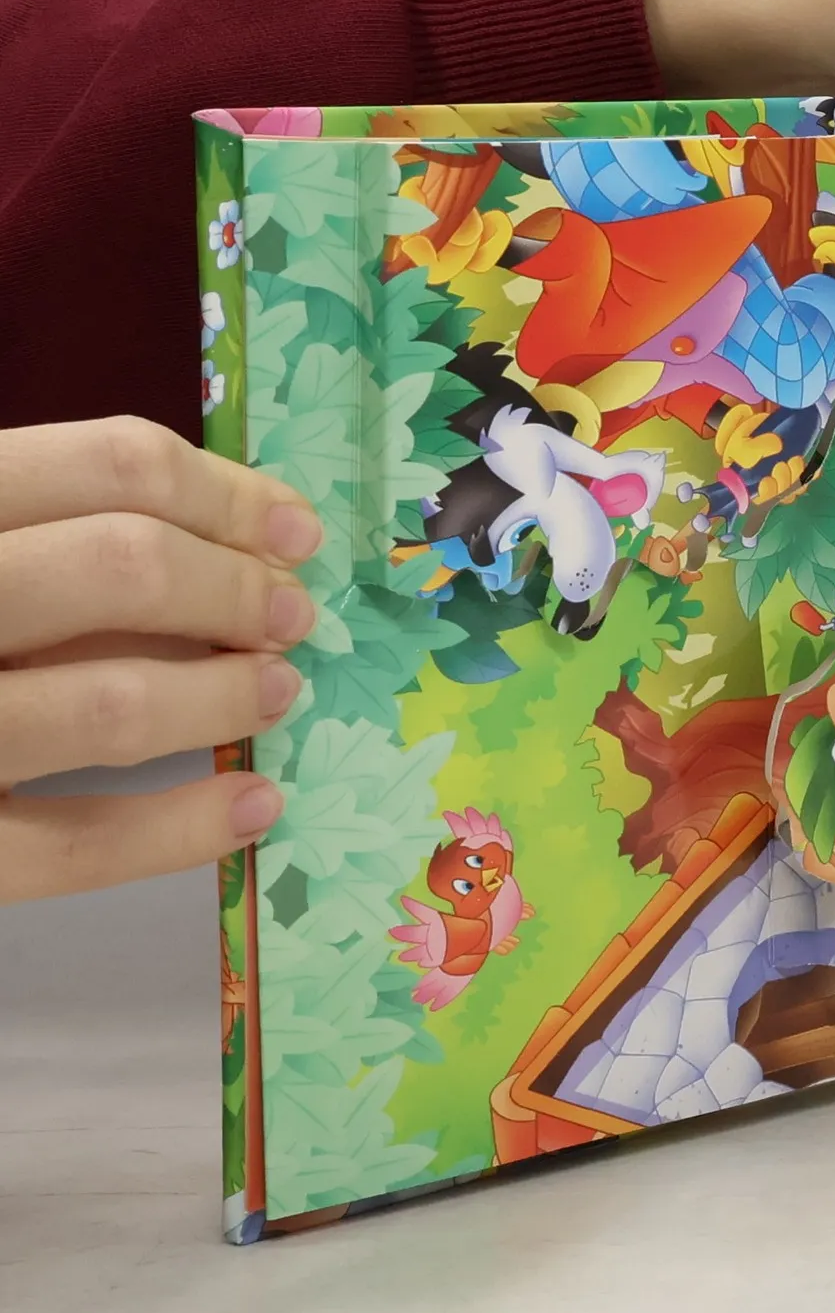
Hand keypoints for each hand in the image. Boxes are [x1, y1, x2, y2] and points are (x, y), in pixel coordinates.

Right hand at [0, 418, 318, 902]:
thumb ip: (61, 542)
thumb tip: (243, 556)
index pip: (111, 465)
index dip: (229, 495)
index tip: (294, 532)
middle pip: (125, 568)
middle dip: (236, 590)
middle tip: (291, 617)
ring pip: (112, 705)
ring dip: (224, 696)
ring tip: (276, 691)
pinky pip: (76, 847)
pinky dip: (184, 828)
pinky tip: (255, 804)